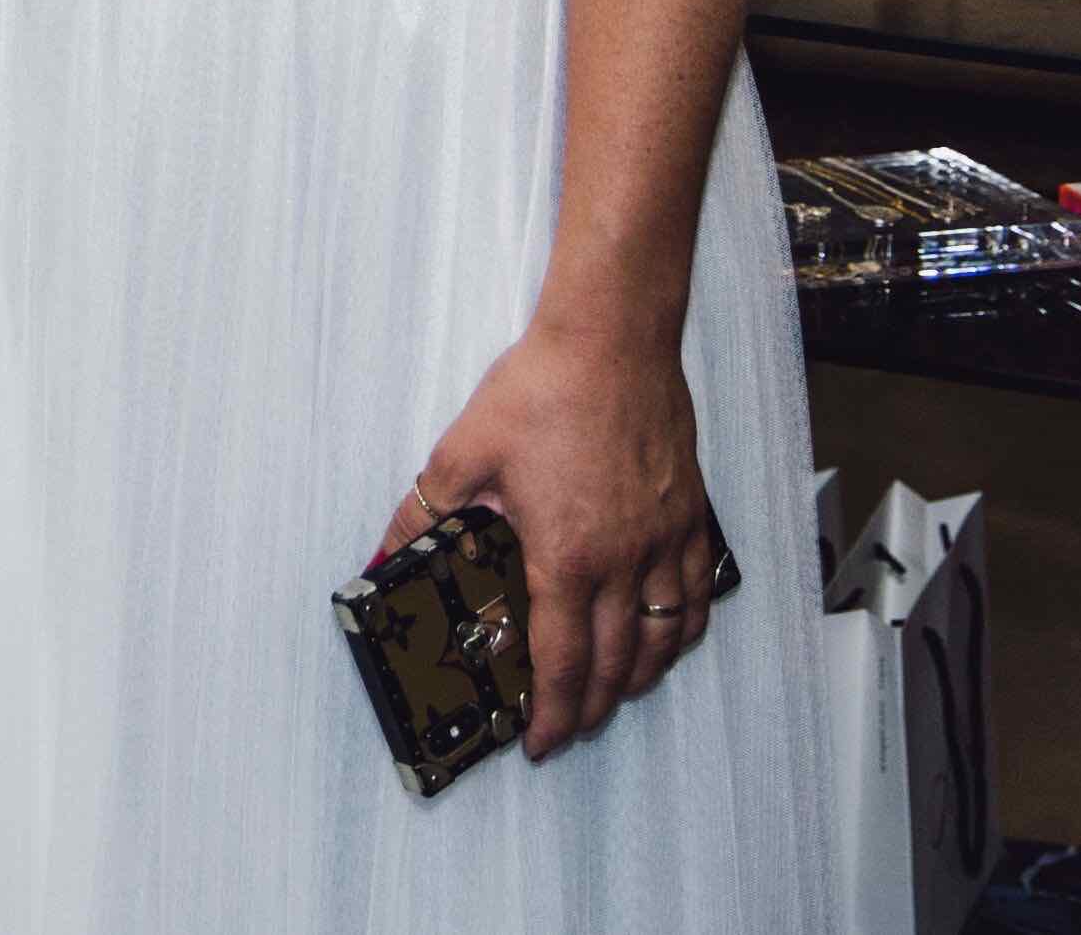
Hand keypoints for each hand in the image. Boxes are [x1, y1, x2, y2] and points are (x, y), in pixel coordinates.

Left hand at [381, 324, 723, 758]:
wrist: (613, 340)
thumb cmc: (544, 390)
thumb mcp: (462, 454)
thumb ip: (423, 515)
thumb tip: (385, 553)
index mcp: (566, 555)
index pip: (563, 661)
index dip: (553, 712)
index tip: (542, 740)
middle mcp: (625, 560)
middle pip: (617, 664)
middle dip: (592, 708)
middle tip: (572, 726)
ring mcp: (664, 539)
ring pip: (665, 637)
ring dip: (640, 677)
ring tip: (615, 694)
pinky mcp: (689, 516)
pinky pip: (696, 593)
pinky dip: (683, 628)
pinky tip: (669, 634)